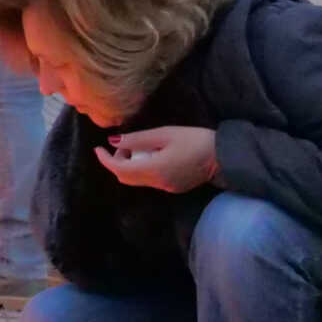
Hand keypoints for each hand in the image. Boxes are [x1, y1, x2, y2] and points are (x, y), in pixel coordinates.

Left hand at [95, 124, 219, 192]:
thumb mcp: (165, 134)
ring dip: (129, 166)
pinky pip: (149, 181)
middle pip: (125, 178)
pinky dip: (142, 170)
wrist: (224, 156)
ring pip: (136, 181)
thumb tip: (113, 141)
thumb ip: (138, 139)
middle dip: (117, 162)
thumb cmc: (196, 140)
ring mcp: (165, 188)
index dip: (105, 159)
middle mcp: (157, 182)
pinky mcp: (173, 188)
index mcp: (154, 169)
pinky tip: (151, 157)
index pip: (119, 169)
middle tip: (123, 145)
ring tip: (138, 148)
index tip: (97, 148)